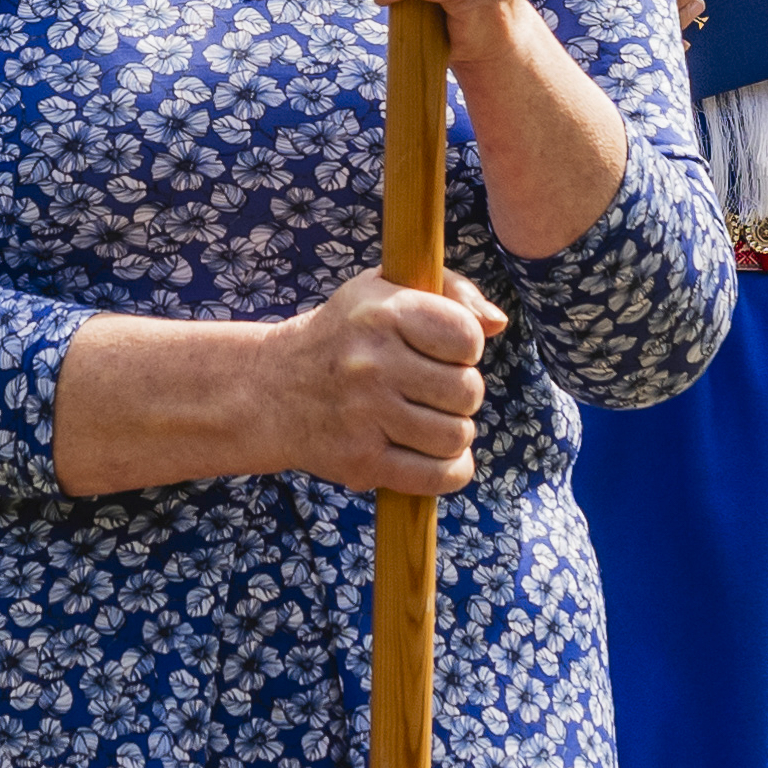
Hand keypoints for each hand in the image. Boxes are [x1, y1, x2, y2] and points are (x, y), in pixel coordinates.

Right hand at [245, 269, 497, 502]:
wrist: (270, 390)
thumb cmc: (346, 335)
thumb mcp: (384, 291)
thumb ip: (451, 293)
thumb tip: (497, 324)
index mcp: (382, 311)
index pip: (467, 336)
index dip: (464, 347)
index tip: (441, 351)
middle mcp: (372, 362)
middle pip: (468, 391)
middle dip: (459, 394)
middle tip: (430, 390)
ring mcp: (364, 415)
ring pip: (457, 436)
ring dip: (452, 432)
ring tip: (425, 419)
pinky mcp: (360, 461)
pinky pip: (439, 476)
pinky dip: (450, 470)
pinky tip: (435, 455)